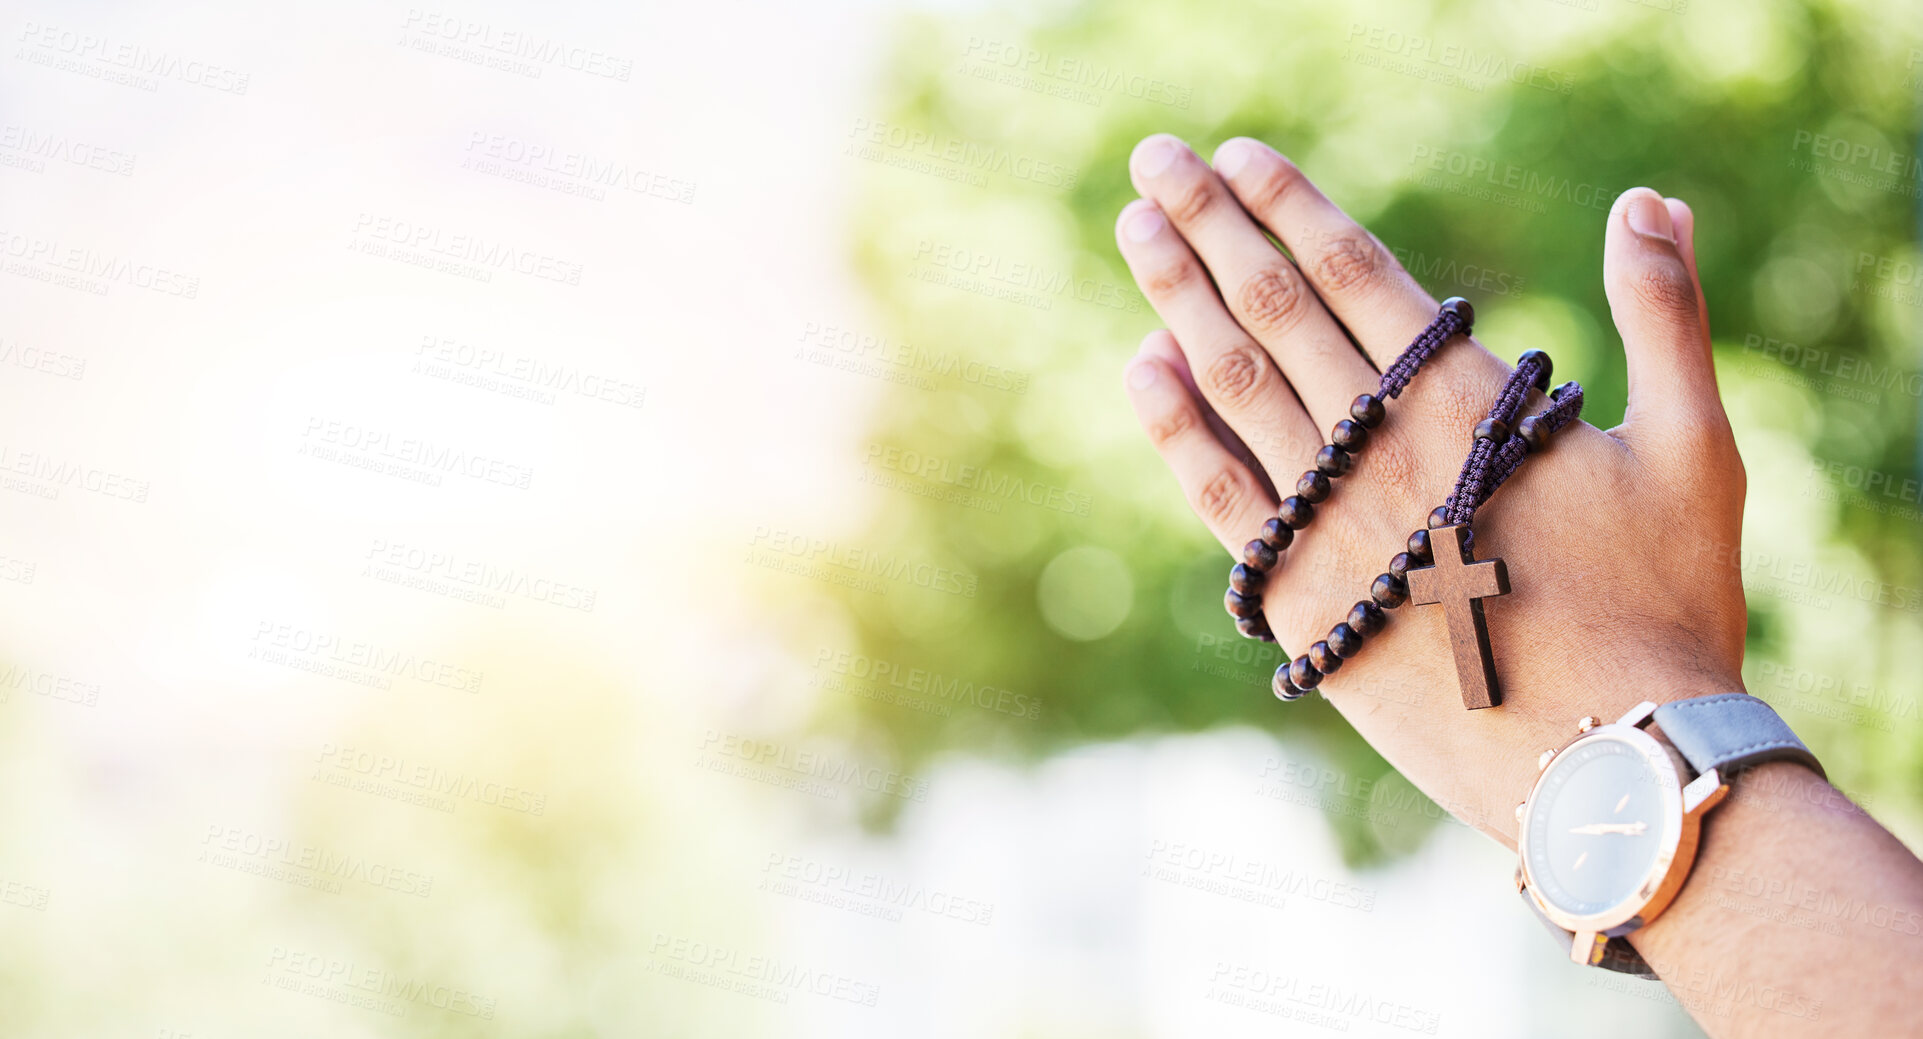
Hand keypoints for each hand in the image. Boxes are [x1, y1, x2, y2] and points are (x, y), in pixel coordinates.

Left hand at [1115, 134, 1744, 844]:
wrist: (1613, 765)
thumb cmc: (1671, 612)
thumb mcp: (1698, 449)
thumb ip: (1666, 316)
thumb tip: (1649, 201)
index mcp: (1470, 404)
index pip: (1357, 274)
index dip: (1293, 208)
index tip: (1239, 157)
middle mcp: (1386, 450)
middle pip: (1277, 310)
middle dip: (1212, 226)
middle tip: (1156, 159)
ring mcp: (1333, 526)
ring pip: (1234, 385)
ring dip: (1178, 298)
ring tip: (1136, 226)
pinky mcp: (1304, 601)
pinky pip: (1219, 496)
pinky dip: (1175, 428)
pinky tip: (1142, 366)